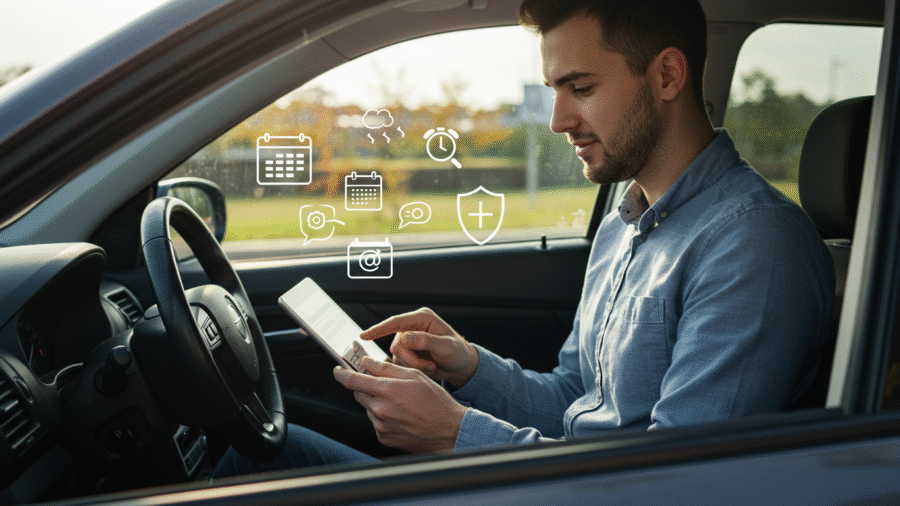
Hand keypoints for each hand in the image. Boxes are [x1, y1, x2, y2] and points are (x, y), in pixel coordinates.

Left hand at [333, 357, 467, 452]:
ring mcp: (381, 425)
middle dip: (366, 387)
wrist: (447, 430)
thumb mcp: (415, 376)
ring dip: (376, 402)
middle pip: (359, 393)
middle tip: (384, 386)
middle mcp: (381, 409)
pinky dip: (383, 416)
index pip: (354, 380)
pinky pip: (375, 422)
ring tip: (400, 403)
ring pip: (368, 408)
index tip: (337, 370)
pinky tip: (400, 415)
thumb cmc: (435, 402)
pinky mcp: (384, 437)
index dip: (342, 374)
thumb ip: (388, 369)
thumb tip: (368, 362)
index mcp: (389, 390)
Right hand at [360, 308, 478, 388]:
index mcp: (422, 318)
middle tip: (428, 366)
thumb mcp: (447, 347)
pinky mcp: (408, 353)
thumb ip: (427, 341)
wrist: (462, 366)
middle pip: (396, 344)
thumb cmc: (459, 353)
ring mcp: (410, 340)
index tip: (364, 335)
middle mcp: (413, 327)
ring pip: (397, 356)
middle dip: (410, 359)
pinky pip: (400, 363)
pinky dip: (412, 369)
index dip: (378, 329)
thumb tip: (406, 337)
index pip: (395, 322)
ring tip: (430, 367)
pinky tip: (427, 369)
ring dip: (412, 365)